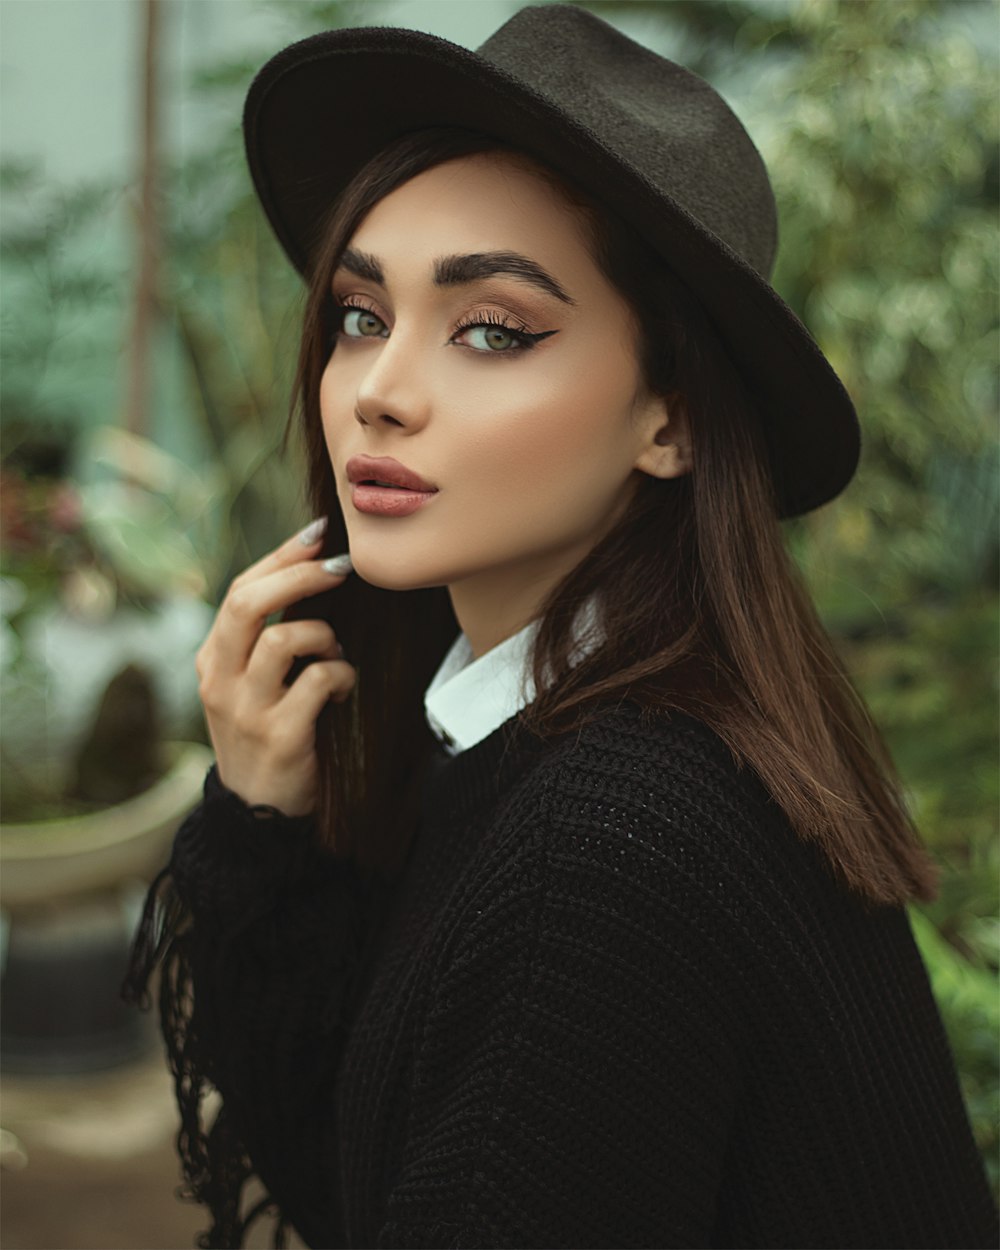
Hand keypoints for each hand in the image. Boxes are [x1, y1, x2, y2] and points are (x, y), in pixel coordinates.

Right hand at [194, 521, 355, 815]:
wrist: (258, 818)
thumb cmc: (268, 738)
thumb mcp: (251, 687)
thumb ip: (267, 640)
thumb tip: (315, 574)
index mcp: (212, 659)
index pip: (241, 590)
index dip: (282, 557)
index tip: (320, 535)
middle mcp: (220, 680)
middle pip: (249, 603)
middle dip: (300, 575)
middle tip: (342, 568)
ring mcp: (245, 709)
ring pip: (282, 639)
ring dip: (324, 636)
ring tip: (336, 653)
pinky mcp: (279, 735)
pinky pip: (318, 682)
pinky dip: (341, 676)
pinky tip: (344, 689)